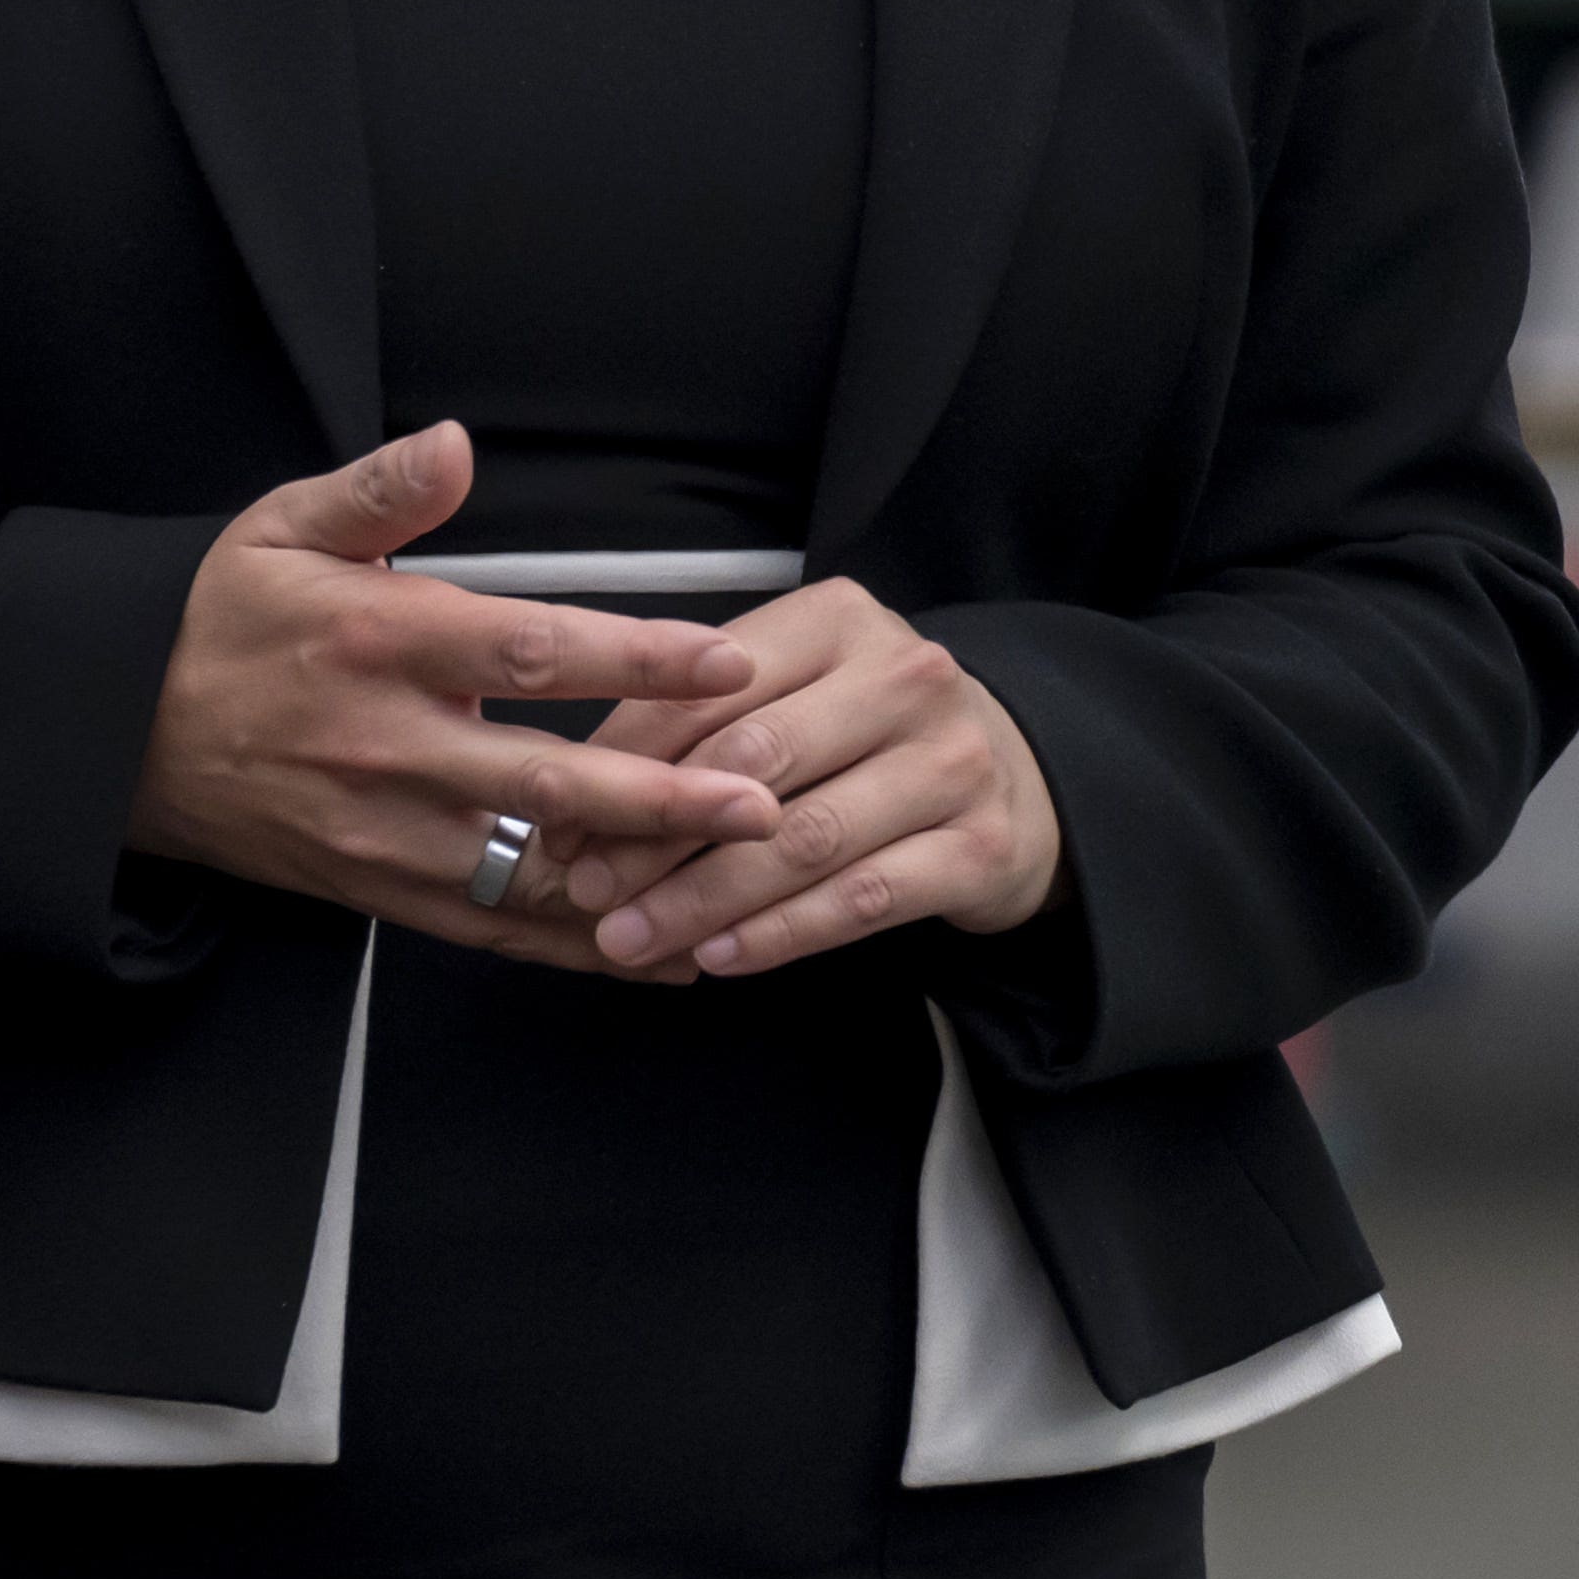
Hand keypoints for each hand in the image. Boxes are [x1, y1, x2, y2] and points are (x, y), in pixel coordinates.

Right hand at [124, 425, 779, 960]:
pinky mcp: (374, 889)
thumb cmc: (217, 623)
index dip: (632, 660)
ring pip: (523, 873)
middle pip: (542, 782)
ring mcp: (381, 831)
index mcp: (380, 643)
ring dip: (633, 884)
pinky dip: (575, 949)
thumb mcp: (281, 530)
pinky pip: (489, 931)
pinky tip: (658, 955)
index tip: (723, 663)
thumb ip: (380, 492)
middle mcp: (387, 746)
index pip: (529, 651)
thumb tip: (454, 442)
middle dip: (660, 800)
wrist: (114, 736)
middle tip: (760, 805)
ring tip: (736, 886)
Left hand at [562, 579, 1069, 977]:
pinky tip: (718, 958)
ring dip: (702, 899)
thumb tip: (574, 802)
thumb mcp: (791, 694)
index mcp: (840, 621)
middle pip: (753, 763)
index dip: (623, 762)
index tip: (562, 826)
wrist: (1016, 775)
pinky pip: (862, 898)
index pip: (707, 691)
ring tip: (631, 939)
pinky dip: (780, 933)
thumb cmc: (865, 735)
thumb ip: (695, 726)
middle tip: (586, 893)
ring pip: (803, 838)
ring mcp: (954, 761)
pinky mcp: (983, 845)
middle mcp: (908, 677)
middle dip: (653, 837)